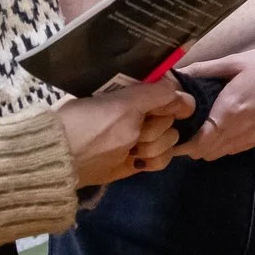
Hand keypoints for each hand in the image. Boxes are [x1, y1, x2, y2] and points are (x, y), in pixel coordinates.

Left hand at [56, 82, 193, 185]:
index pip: (170, 93)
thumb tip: (188, 100)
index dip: (172, 103)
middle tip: (135, 133)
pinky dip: (154, 160)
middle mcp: (142, 114)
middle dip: (157, 128)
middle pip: (172, 119)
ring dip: (154, 146)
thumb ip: (159, 94)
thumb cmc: (94, 125)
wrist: (66, 160)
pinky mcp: (141, 160)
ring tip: (131, 150)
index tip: (163, 110)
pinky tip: (137, 161)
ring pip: (171, 140)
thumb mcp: (126, 104)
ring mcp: (142, 138)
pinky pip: (164, 159)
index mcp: (135, 95)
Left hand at [173, 42, 254, 160]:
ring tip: (203, 127)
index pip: (198, 143)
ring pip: (222, 153)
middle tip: (184, 128)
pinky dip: (226, 143)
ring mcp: (254, 138)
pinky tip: (227, 126)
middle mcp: (240, 131)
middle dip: (192, 146)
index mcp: (229, 112)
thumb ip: (205, 69)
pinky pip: (238, 148)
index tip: (173, 133)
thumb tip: (177, 73)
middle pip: (207, 153)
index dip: (182, 144)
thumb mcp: (237, 61)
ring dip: (209, 146)